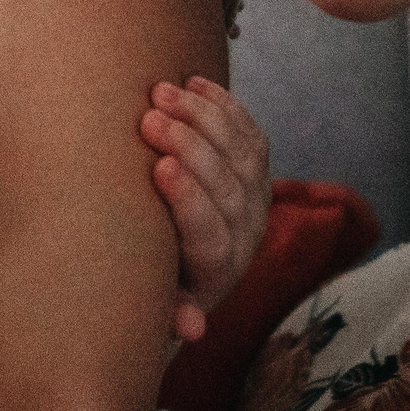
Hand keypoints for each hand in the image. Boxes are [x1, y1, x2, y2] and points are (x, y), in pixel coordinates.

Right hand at [142, 76, 270, 342]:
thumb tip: (189, 329)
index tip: (160, 167)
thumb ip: (167, 312)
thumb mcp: (156, 302)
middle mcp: (246, 233)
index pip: (210, 232)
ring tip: (162, 91)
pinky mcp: (258, 169)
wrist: (191, 263)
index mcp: (218, 269)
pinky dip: (224, 104)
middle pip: (227, 186)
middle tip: (151, 117)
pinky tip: (194, 81)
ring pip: (242, 152)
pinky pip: (250, 132)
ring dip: (204, 116)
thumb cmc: (155, 280)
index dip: (189, 199)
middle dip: (191, 147)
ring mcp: (257, 198)